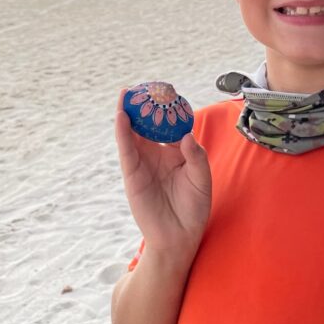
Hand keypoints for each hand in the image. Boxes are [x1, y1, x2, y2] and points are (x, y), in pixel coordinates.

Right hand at [115, 89, 211, 260]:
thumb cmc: (194, 209)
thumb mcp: (201, 179)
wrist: (180, 237)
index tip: (167, 90)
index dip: (166, 109)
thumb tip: (185, 134)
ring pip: (132, 134)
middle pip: (146, 125)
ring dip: (128, 114)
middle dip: (143, 106)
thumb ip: (195, 156)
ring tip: (126, 94)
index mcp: (175, 154)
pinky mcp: (132, 175)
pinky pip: (126, 150)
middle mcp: (156, 155)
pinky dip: (123, 133)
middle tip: (142, 86)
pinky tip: (122, 117)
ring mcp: (143, 164)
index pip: (168, 126)